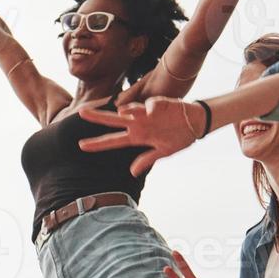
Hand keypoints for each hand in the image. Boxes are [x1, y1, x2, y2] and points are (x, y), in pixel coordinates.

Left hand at [77, 97, 199, 175]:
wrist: (196, 123)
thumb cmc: (179, 137)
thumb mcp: (163, 152)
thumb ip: (147, 159)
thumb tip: (132, 172)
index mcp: (137, 137)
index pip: (113, 140)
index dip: (98, 143)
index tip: (81, 146)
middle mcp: (138, 124)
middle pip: (114, 120)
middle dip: (98, 116)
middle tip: (81, 113)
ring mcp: (148, 114)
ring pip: (132, 110)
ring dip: (128, 110)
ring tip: (121, 113)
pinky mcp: (160, 104)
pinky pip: (153, 105)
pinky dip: (151, 107)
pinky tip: (151, 111)